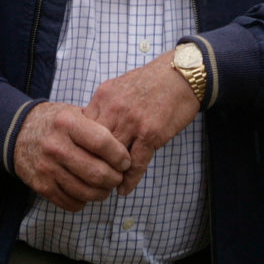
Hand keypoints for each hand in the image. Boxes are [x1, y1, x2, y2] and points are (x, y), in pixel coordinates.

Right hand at [13, 102, 131, 212]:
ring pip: (86, 192)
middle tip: (118, 176)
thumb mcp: (74, 113)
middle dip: (115, 178)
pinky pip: (71, 202)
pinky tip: (87, 191)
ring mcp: (47, 168)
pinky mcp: (41, 186)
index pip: (103, 143)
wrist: (17, 132)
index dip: (120, 156)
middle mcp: (56, 146)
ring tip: (106, 186)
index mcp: (67, 123)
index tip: (125, 161)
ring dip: (102, 193)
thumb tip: (126, 148)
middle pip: (97, 172)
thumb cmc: (55, 123)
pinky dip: (84, 201)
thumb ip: (98, 126)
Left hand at [84, 52, 200, 194]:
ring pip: (112, 157)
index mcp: (104, 96)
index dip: (80, 148)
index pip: (81, 128)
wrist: (183, 74)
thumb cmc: (152, 80)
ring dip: (110, 175)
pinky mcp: (151, 134)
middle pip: (93, 145)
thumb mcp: (121, 86)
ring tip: (107, 187)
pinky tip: (124, 189)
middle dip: (91, 164)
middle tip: (90, 180)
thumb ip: (105, 106)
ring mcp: (132, 122)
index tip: (81, 162)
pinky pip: (136, 164)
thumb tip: (91, 128)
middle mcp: (114, 108)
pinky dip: (129, 180)